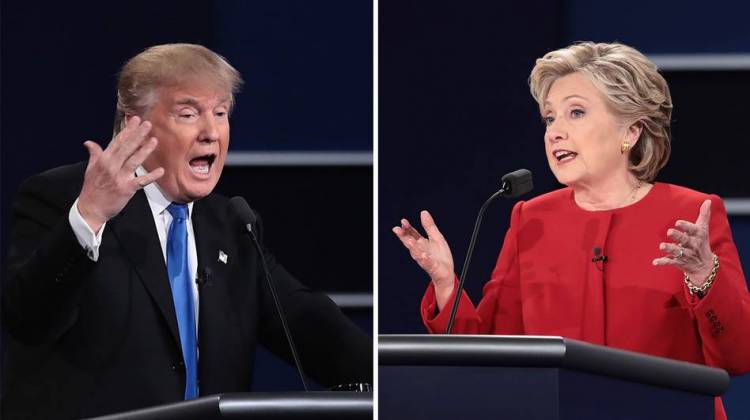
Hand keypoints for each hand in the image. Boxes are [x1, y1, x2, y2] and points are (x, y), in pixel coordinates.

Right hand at [77, 116, 163, 232]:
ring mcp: (119, 178)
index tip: (135, 120)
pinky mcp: (126, 189)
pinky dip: (151, 176)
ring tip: (154, 140)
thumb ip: (94, 154)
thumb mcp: (90, 169)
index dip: (127, 130)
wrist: (90, 209)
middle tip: (147, 124)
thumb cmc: (92, 189)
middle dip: (137, 135)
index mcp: (103, 160)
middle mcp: (111, 167)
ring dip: (144, 150)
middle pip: (126, 148)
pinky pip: (141, 181)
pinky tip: (161, 171)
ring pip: (134, 161)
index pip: (117, 142)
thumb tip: (89, 143)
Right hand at [393, 210, 454, 305]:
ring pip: (416, 252)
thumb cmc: (440, 256)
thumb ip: (429, 226)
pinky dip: (424, 259)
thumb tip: (423, 212)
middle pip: (410, 242)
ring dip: (412, 247)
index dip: (407, 228)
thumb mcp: (437, 237)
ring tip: (409, 240)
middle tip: (398, 230)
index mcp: (421, 243)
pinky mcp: (431, 266)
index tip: (403, 221)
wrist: (446, 273)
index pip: (412, 234)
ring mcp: (425, 259)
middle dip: (404, 237)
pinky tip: (423, 255)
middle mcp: (420, 250)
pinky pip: (427, 262)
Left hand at [653, 199, 714, 284]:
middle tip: (669, 231)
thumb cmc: (701, 243)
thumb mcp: (703, 229)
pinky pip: (670, 262)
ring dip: (670, 249)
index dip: (686, 226)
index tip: (678, 222)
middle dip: (678, 236)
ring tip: (662, 246)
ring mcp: (685, 254)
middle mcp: (692, 245)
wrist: (705, 266)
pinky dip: (663, 262)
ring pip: (677, 251)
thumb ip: (704, 215)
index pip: (693, 230)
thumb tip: (708, 201)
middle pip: (685, 240)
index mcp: (698, 236)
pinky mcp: (679, 262)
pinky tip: (655, 262)